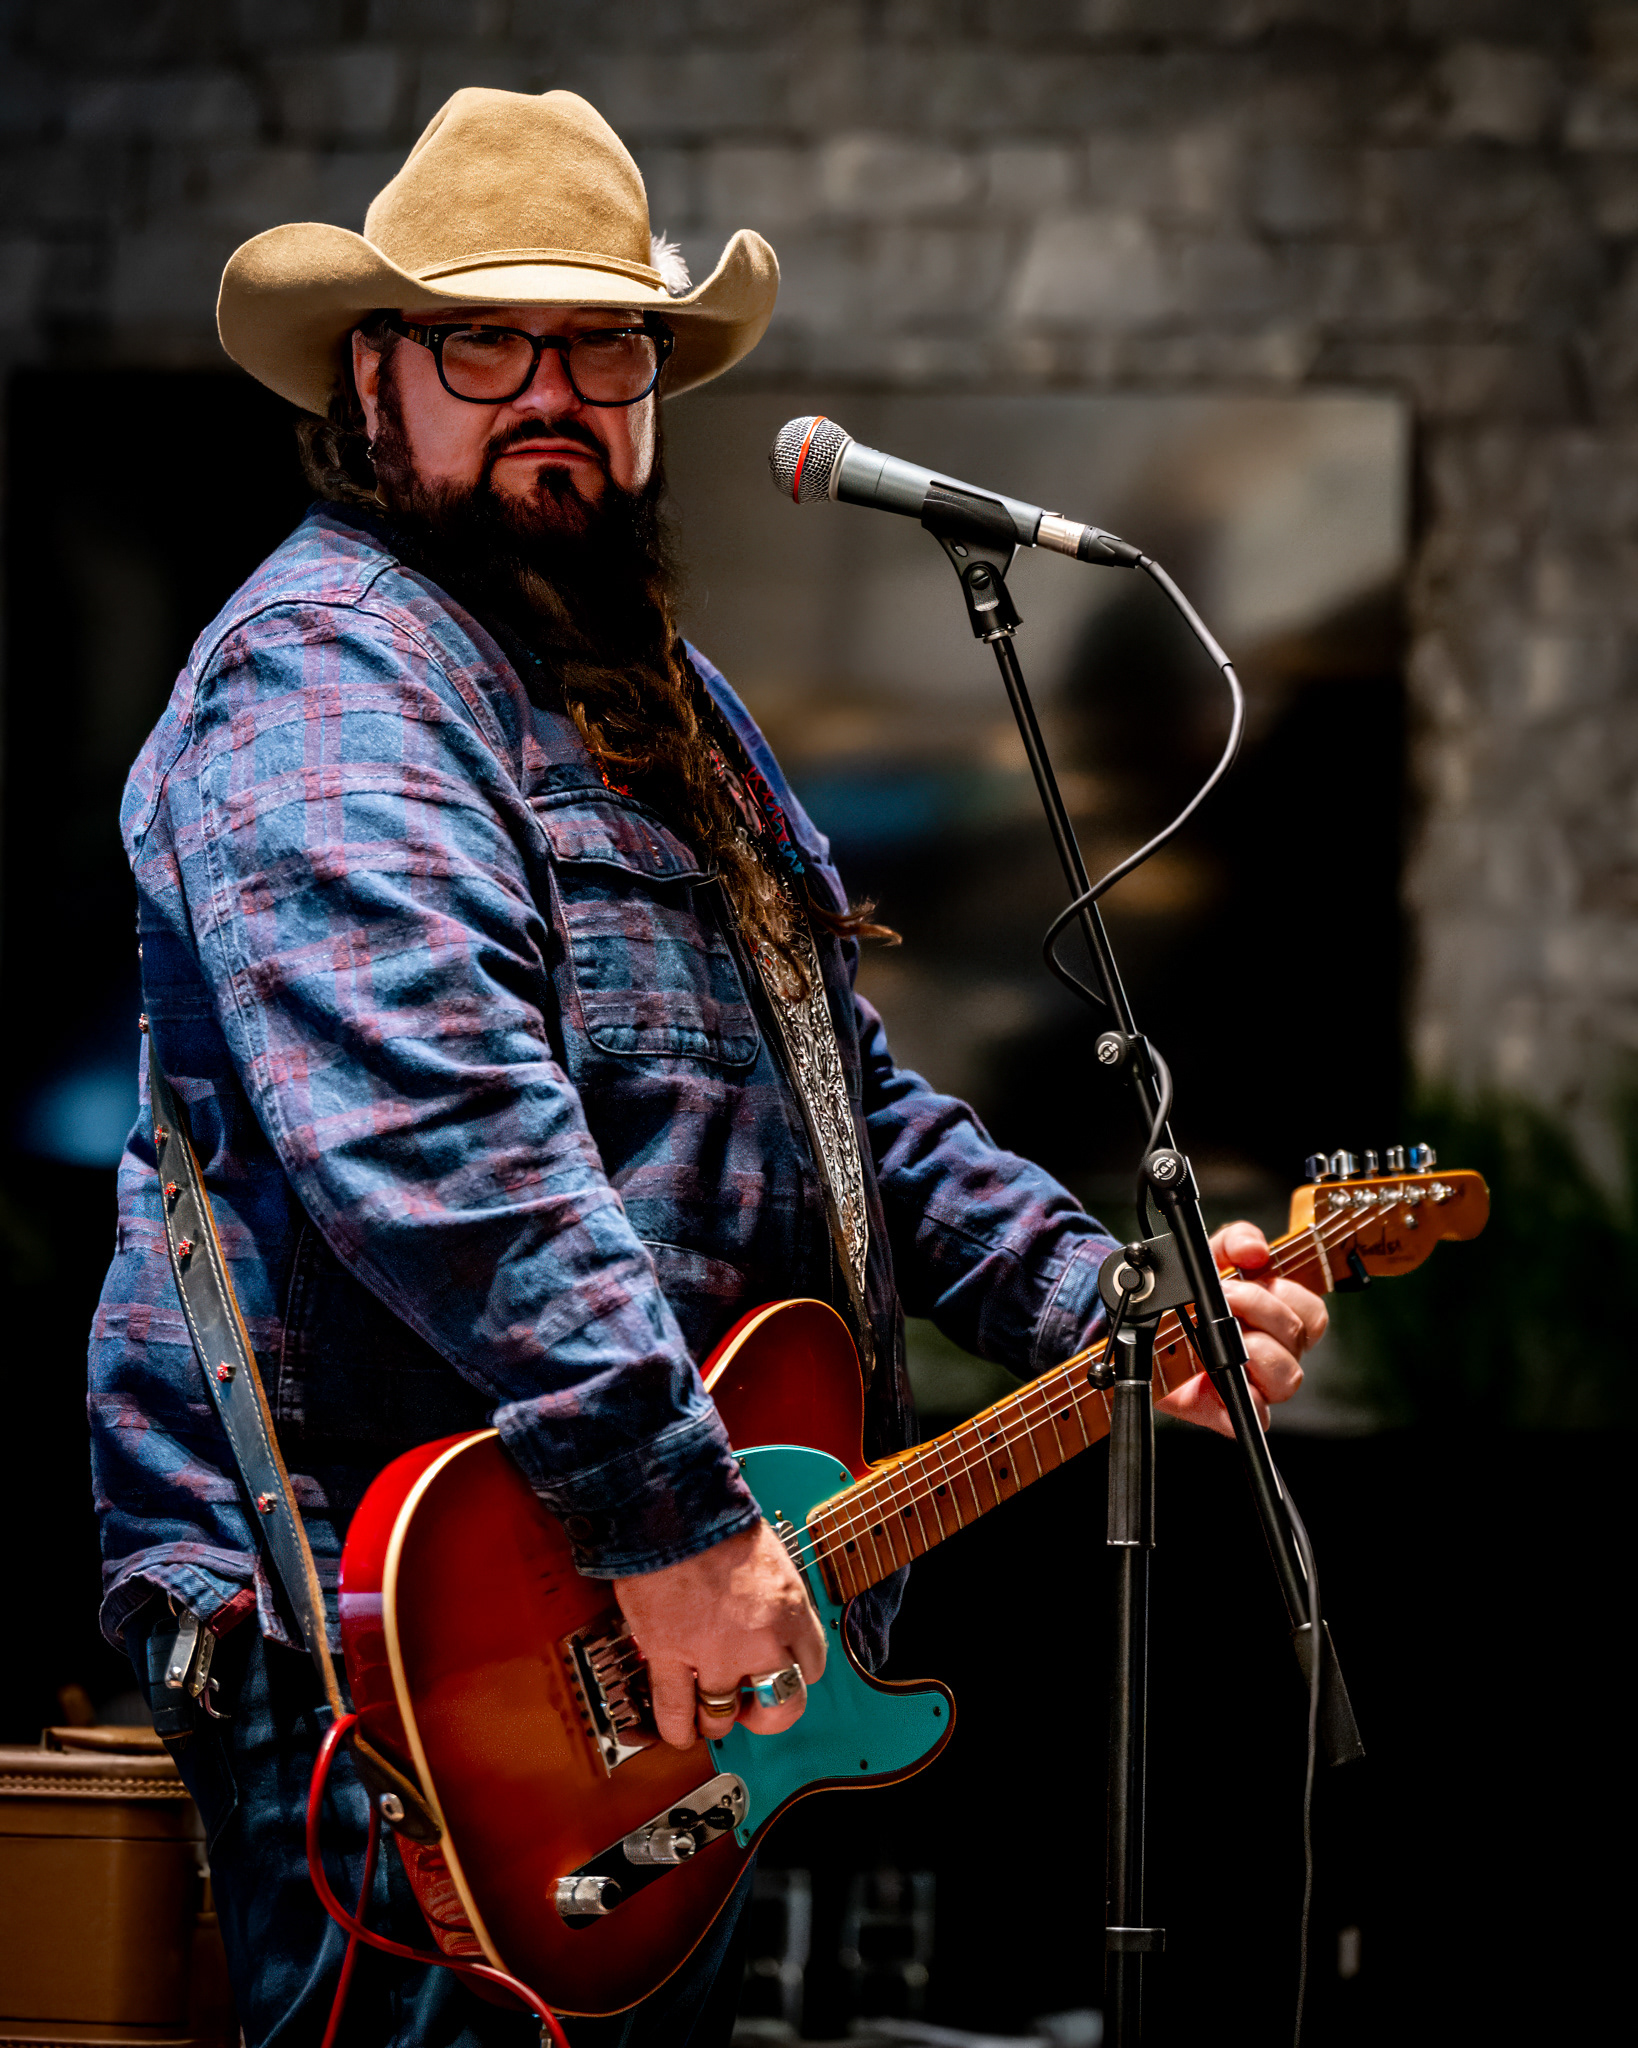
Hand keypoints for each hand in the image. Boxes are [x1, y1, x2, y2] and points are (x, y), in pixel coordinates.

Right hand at [613, 1519, 827, 1750]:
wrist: (671, 1505)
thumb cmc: (716, 1519)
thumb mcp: (771, 1556)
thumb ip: (775, 1598)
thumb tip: (767, 1623)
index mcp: (790, 1609)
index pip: (812, 1666)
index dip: (794, 1672)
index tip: (781, 1670)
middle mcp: (760, 1638)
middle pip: (783, 1706)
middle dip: (768, 1715)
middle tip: (753, 1710)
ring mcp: (714, 1653)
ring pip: (724, 1716)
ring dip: (717, 1720)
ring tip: (708, 1715)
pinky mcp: (669, 1656)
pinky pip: (677, 1712)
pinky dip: (679, 1728)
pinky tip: (680, 1731)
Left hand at [1155, 1220, 1326, 1437]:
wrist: (1141, 1329)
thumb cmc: (1183, 1299)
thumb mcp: (1208, 1257)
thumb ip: (1236, 1240)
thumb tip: (1256, 1249)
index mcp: (1276, 1319)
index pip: (1312, 1314)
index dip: (1289, 1295)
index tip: (1255, 1277)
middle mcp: (1273, 1353)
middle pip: (1298, 1338)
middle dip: (1261, 1309)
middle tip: (1227, 1296)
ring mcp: (1256, 1384)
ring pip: (1288, 1375)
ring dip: (1255, 1348)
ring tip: (1219, 1333)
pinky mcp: (1228, 1409)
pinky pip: (1258, 1414)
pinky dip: (1247, 1399)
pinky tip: (1219, 1379)